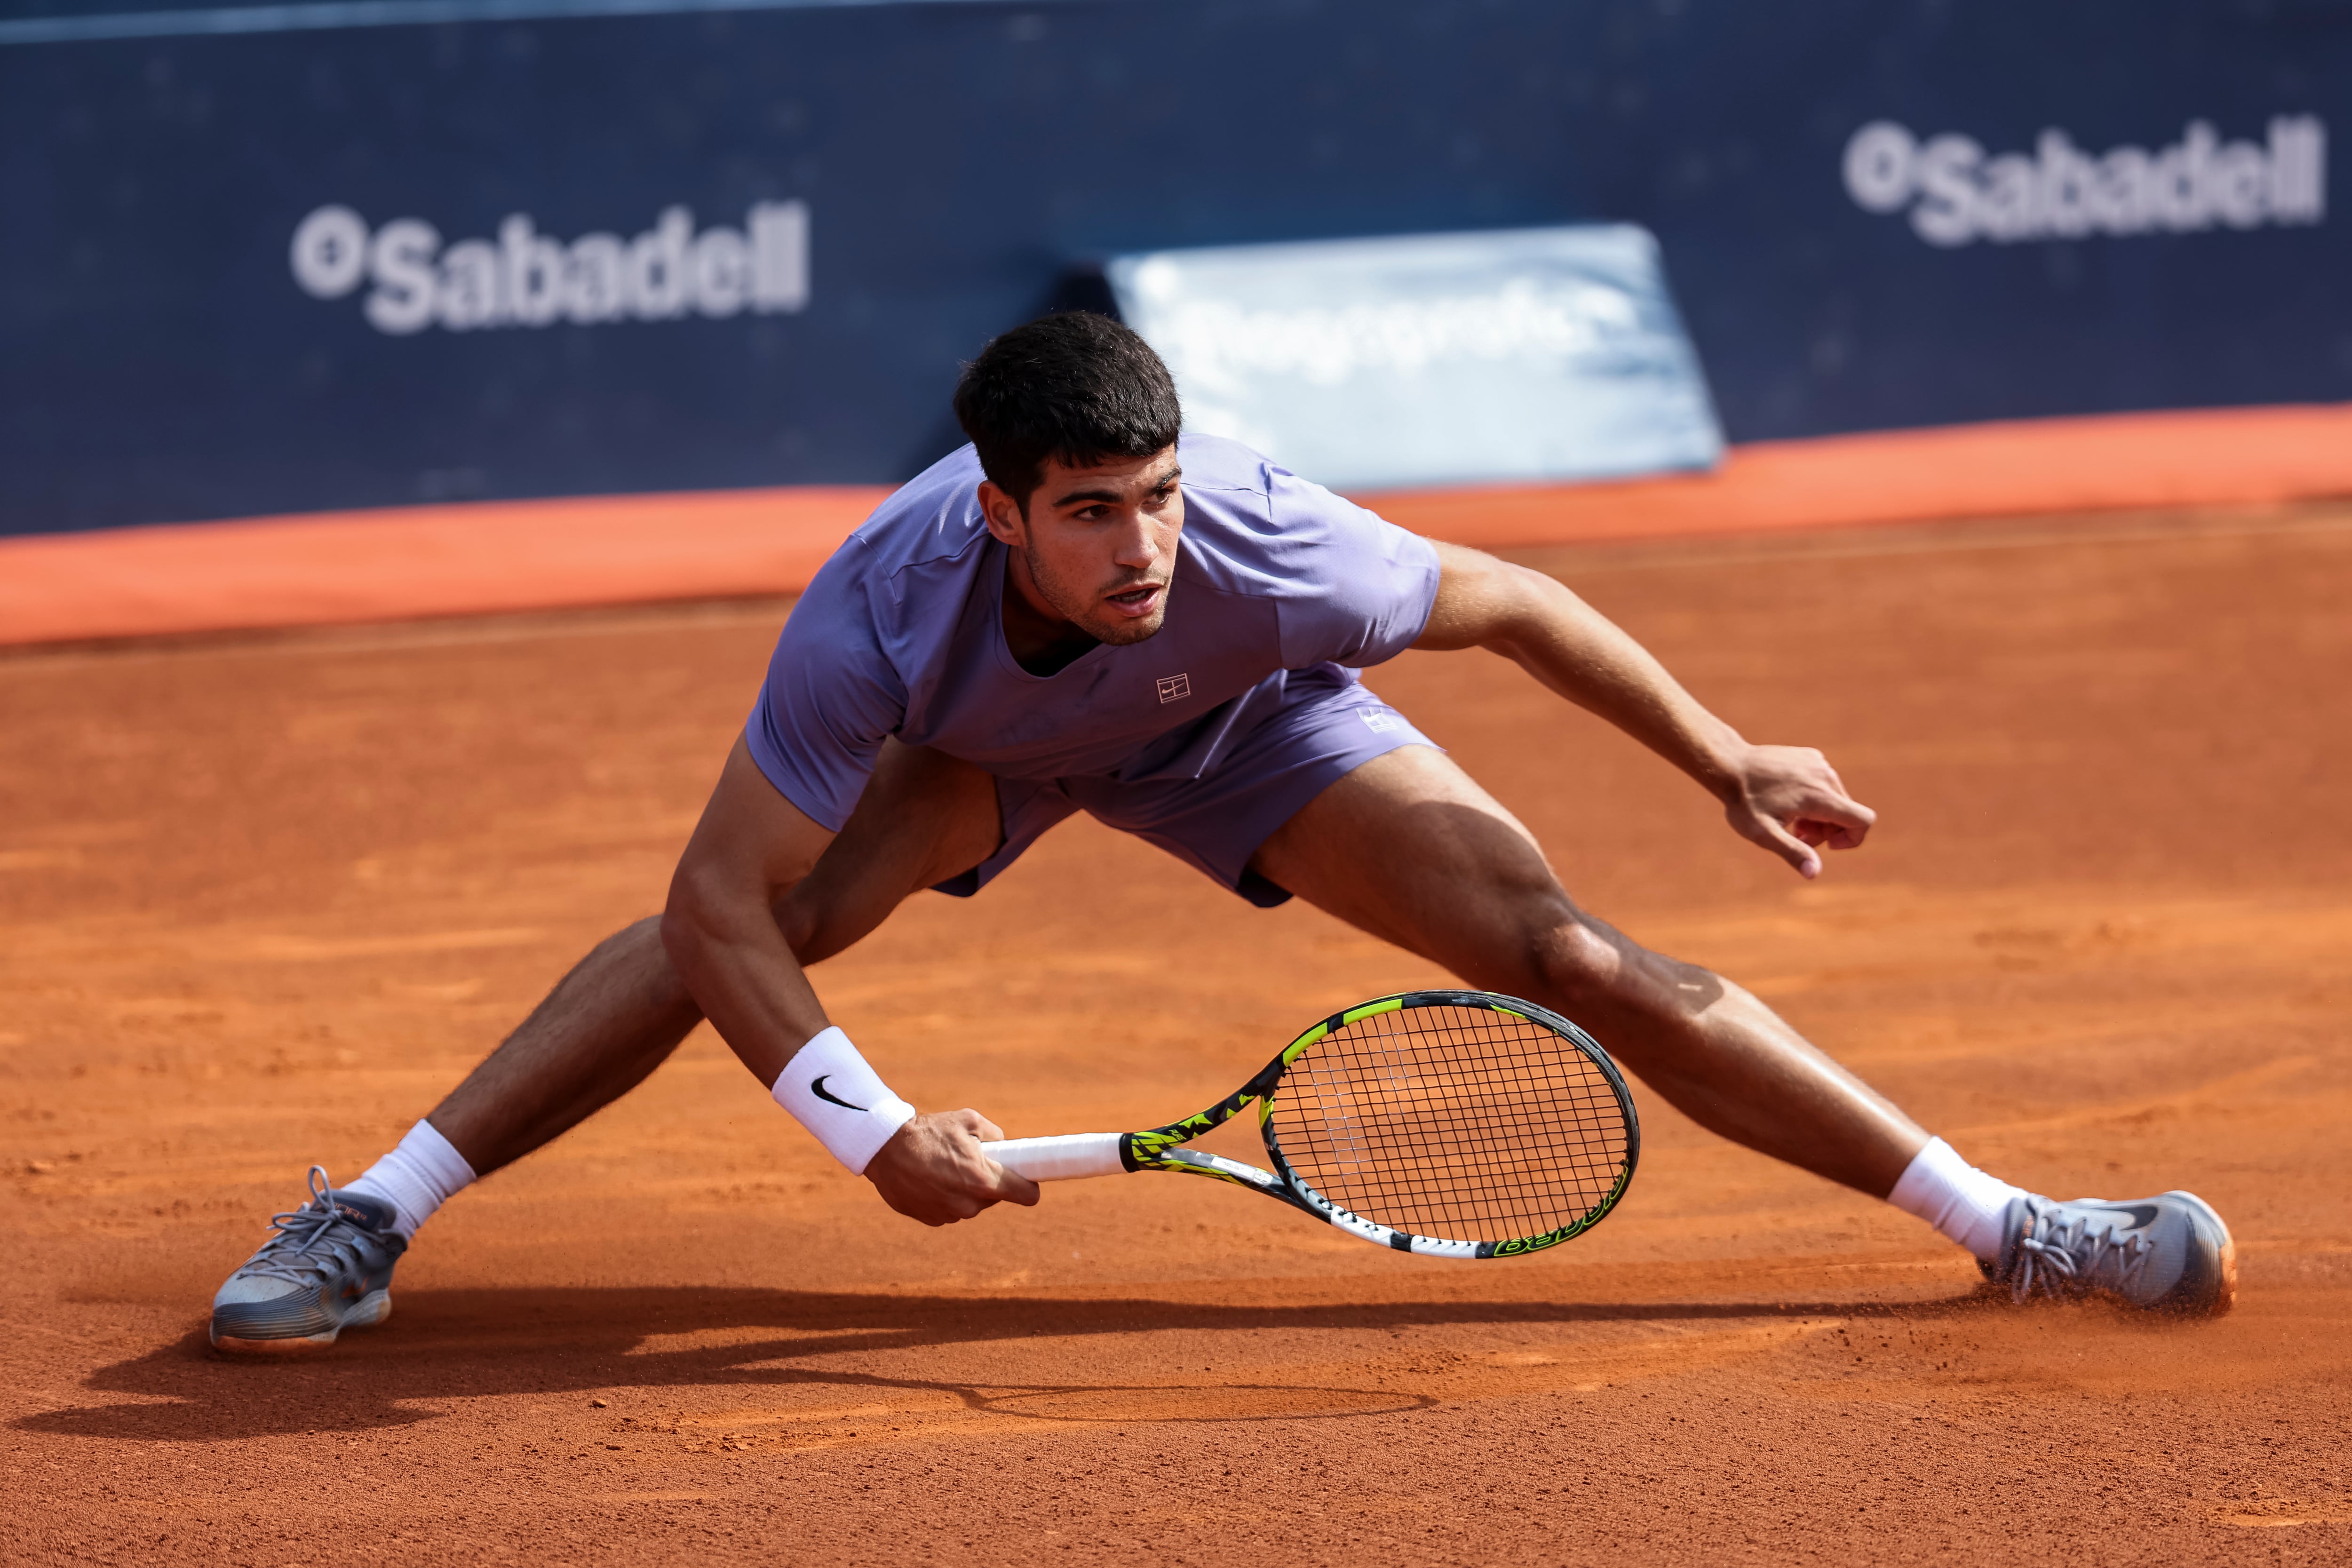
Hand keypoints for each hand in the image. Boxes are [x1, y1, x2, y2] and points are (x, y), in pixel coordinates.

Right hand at [863, 1109, 1040, 1225]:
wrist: (885, 1148)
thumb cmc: (929, 1132)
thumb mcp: (969, 1120)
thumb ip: (996, 1134)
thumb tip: (1004, 1145)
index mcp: (984, 1180)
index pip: (1026, 1195)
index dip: (1029, 1186)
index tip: (1027, 1179)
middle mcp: (969, 1204)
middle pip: (995, 1197)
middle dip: (988, 1180)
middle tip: (970, 1160)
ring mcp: (949, 1215)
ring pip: (971, 1204)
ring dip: (965, 1189)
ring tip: (944, 1166)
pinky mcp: (932, 1220)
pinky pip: (949, 1209)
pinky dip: (945, 1197)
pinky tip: (930, 1178)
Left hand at [1720, 744, 1874, 877]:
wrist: (1729, 765)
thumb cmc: (1744, 802)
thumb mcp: (1763, 833)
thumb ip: (1792, 852)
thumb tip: (1814, 873)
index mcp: (1819, 796)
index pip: (1863, 820)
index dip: (1852, 839)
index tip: (1827, 845)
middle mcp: (1825, 776)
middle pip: (1846, 813)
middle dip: (1826, 831)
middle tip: (1795, 834)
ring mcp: (1819, 763)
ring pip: (1836, 799)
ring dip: (1819, 815)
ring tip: (1789, 818)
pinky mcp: (1812, 757)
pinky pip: (1825, 784)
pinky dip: (1814, 797)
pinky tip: (1787, 799)